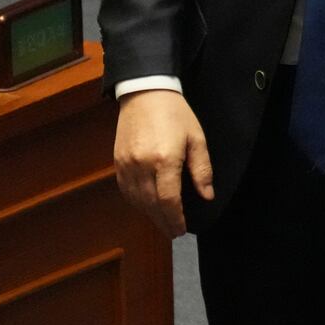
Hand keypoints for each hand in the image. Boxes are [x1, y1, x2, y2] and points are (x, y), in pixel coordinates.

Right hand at [114, 89, 213, 236]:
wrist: (145, 91)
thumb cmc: (175, 113)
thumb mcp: (196, 138)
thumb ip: (202, 169)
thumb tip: (207, 196)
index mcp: (165, 159)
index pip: (169, 201)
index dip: (176, 219)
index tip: (182, 229)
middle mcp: (142, 165)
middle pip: (151, 205)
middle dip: (163, 222)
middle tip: (174, 232)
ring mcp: (127, 164)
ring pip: (137, 200)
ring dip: (150, 215)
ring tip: (163, 222)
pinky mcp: (117, 161)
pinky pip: (125, 190)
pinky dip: (136, 202)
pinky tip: (146, 205)